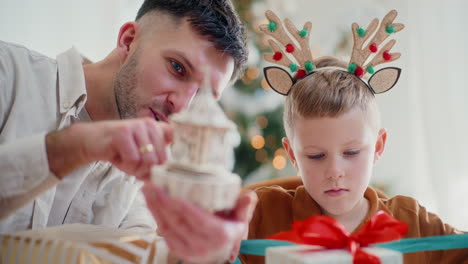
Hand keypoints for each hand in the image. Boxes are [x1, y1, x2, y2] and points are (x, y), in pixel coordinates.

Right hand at [46, 118, 172, 179]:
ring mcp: (137, 127)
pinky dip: (125, 166)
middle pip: (161, 160)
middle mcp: (150, 124)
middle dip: (147, 170)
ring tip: (125, 160)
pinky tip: (117, 157)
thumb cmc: (120, 150)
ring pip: (148, 161)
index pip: (176, 143)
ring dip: (135, 169)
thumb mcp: (143, 155)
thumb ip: (158, 163)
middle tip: (134, 165)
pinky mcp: (123, 133)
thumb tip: (167, 178)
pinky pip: (133, 160)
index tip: (160, 166)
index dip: (170, 159)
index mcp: (159, 128)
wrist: (91, 141)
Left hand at [142, 183, 257, 262]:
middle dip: (163, 203)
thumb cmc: (230, 227)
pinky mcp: (178, 250)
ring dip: (154, 207)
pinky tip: (150, 200)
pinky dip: (155, 215)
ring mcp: (189, 250)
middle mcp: (204, 246)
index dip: (187, 210)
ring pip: (168, 227)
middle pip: (179, 223)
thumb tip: (249, 195)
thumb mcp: (241, 217)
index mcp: (220, 235)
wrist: (221, 250)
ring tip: (147, 188)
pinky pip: (163, 232)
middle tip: (153, 184)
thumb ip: (244, 205)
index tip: (174, 196)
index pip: (201, 222)